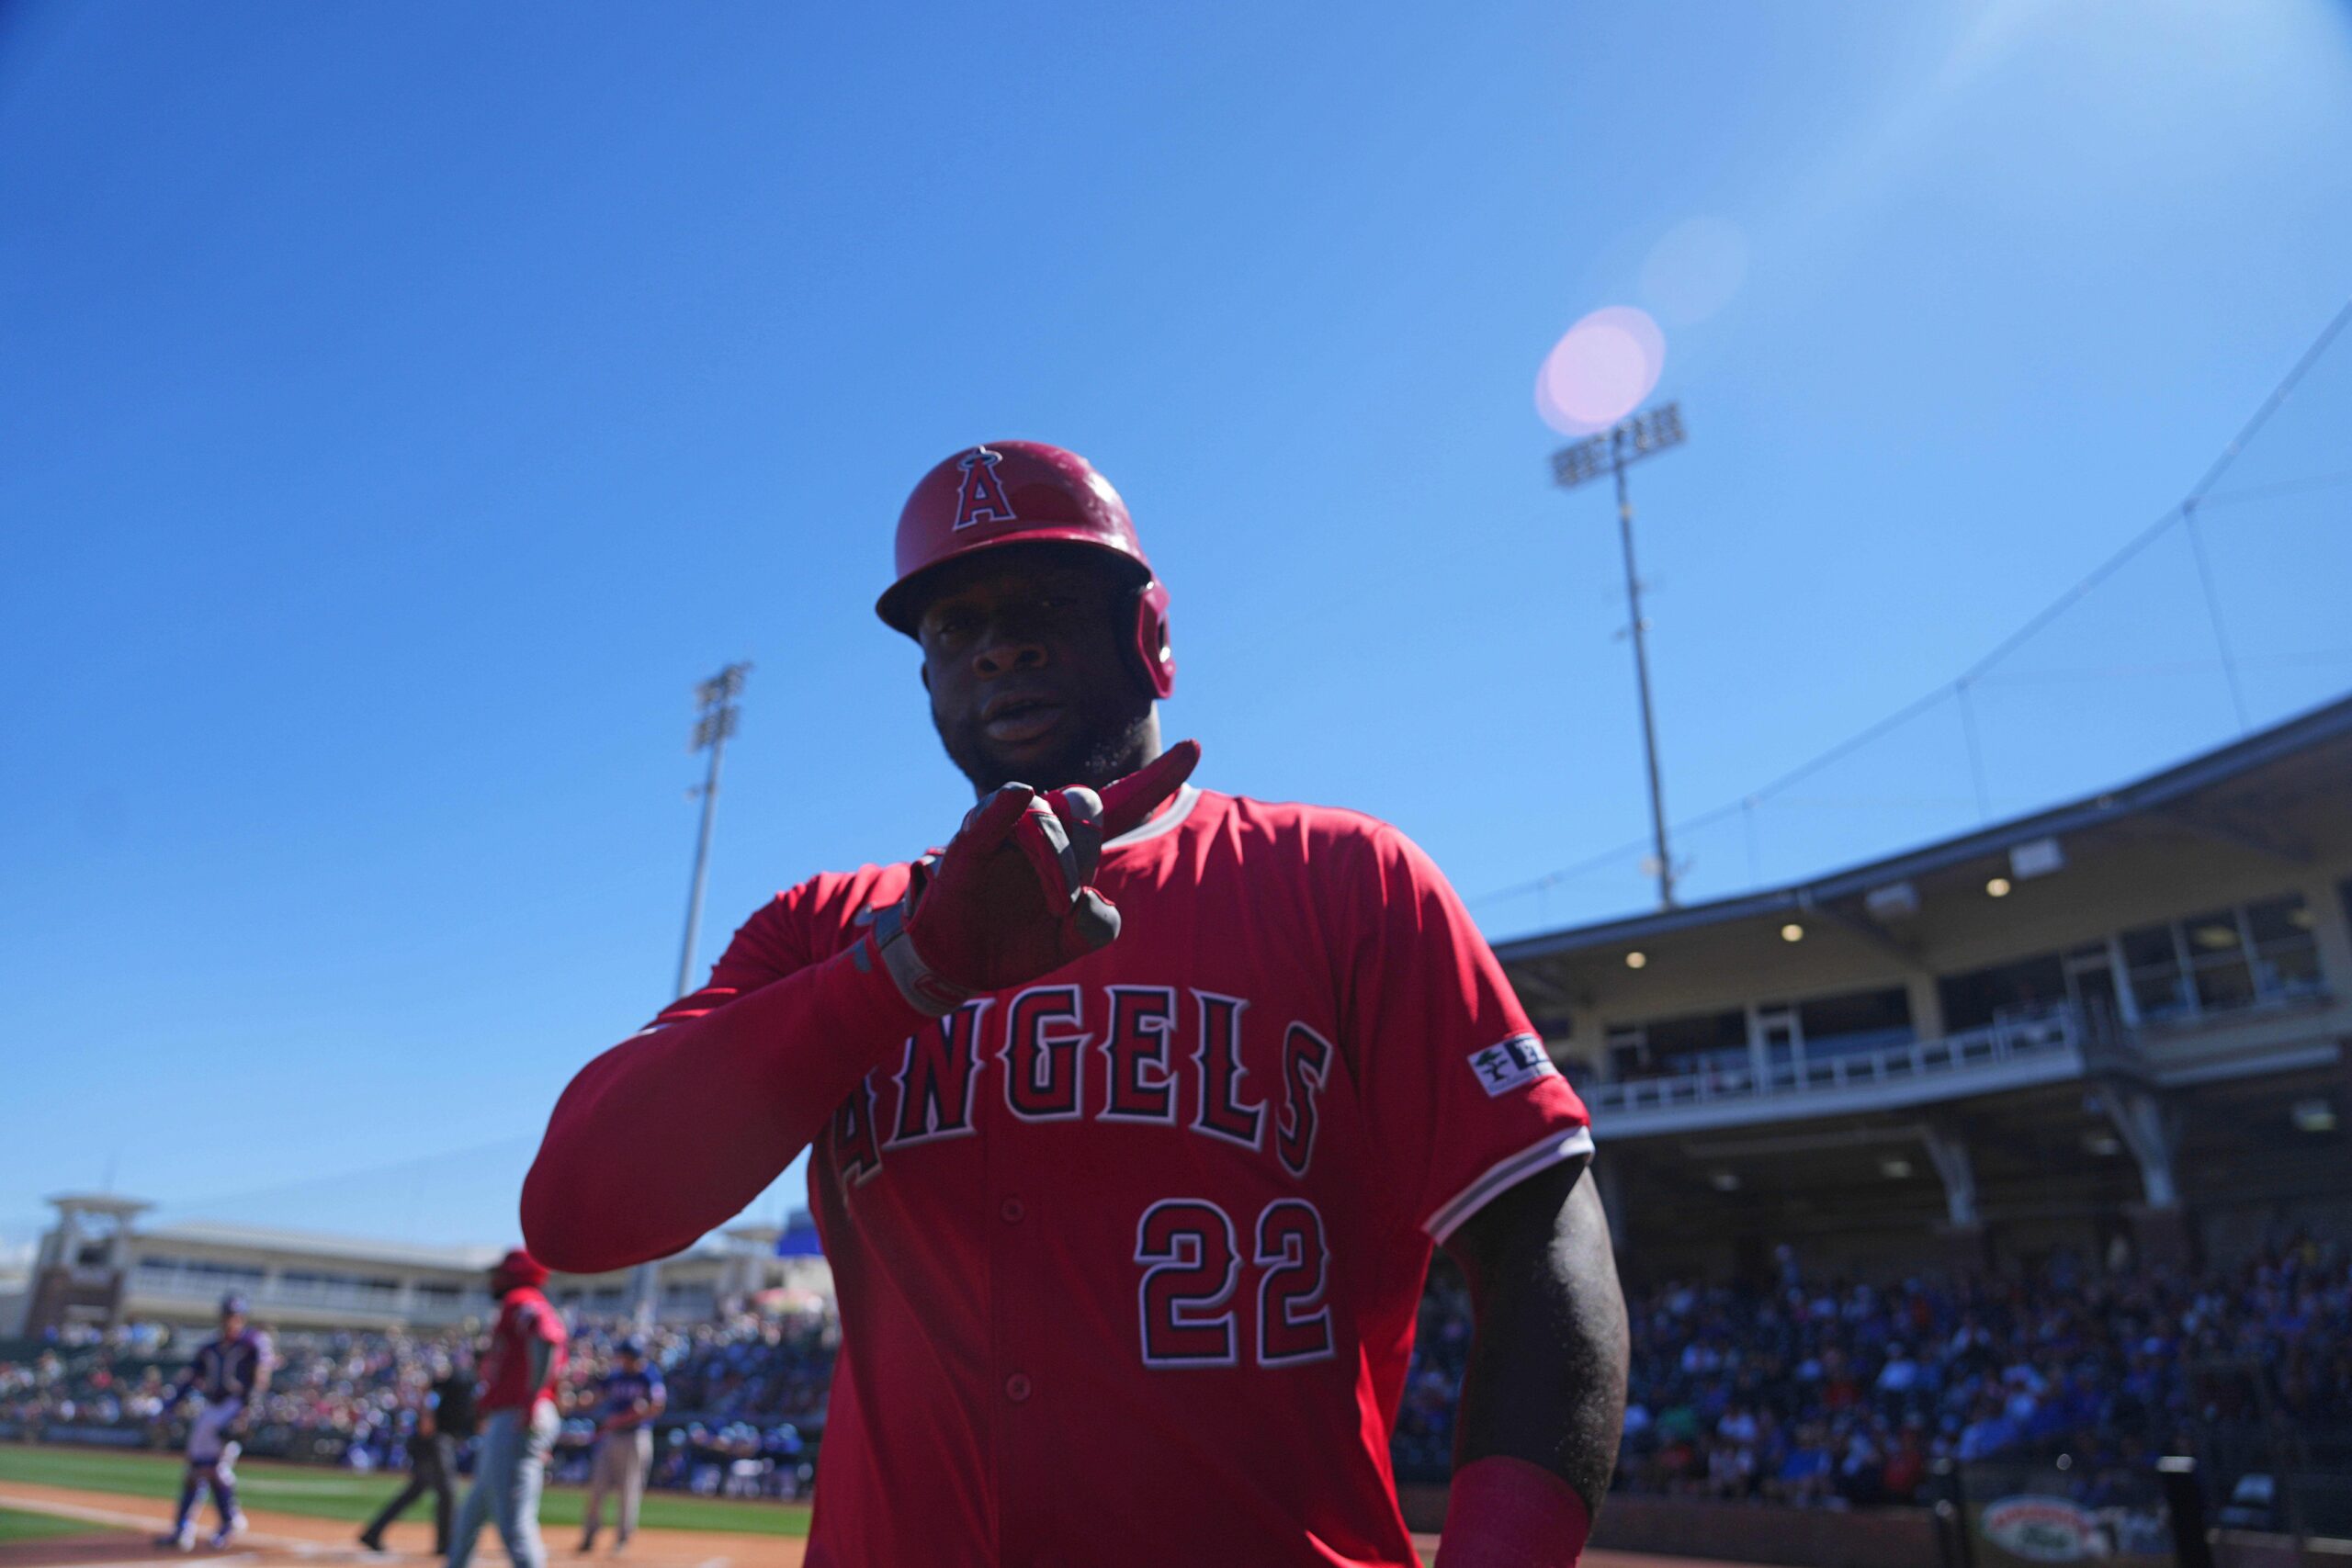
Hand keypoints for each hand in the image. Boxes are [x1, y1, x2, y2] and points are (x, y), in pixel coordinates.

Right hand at [874, 741, 1198, 1014]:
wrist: (962, 961)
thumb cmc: (1021, 939)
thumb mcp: (1071, 942)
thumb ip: (1097, 927)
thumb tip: (1090, 902)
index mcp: (1077, 847)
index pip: (1125, 801)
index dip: (1158, 776)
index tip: (1195, 745)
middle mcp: (1046, 828)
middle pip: (1086, 802)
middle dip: (1088, 847)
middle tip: (1069, 900)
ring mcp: (1007, 830)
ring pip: (1045, 815)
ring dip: (1054, 862)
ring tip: (1053, 906)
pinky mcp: (970, 844)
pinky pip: (990, 816)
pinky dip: (1001, 805)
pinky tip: (1016, 795)